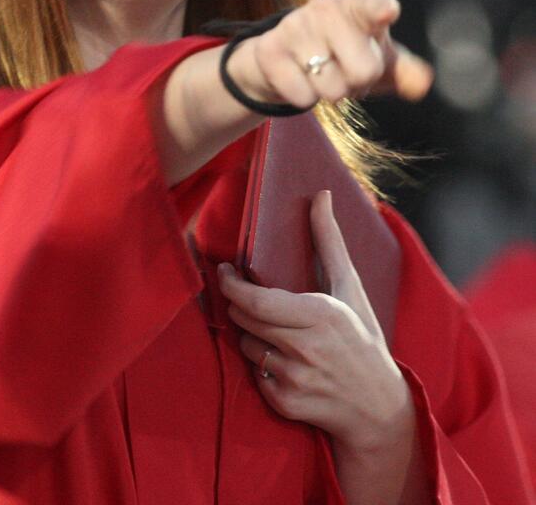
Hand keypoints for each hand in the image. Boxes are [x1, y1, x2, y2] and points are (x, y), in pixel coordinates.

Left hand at [218, 190, 414, 453]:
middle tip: (248, 297)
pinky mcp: (286, 404)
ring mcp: (294, 379)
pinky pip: (254, 376)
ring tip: (278, 334)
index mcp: (321, 315)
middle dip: (240, 306)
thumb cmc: (362, 338)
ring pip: (246, 347)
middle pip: (244, 320)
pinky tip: (287, 364)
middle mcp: (305, 348)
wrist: (380, 408)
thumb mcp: (350, 288)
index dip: (230, 285)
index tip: (223, 271)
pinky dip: (263, 367)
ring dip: (252, 336)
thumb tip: (321, 194)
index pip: (255, 301)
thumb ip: (328, 240)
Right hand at [228, 0, 432, 110]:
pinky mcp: (269, 50)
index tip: (388, 11)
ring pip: (333, 88)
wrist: (285, 58)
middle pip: (365, 70)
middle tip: (344, 70)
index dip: (380, 9)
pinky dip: (305, 97)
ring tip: (321, 74)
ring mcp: (295, 26)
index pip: (371, 4)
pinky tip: (298, 79)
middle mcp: (325, 9)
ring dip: (331, 92)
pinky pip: (302, 96)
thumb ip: (405, 71)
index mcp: (358, 6)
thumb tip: (422, 83)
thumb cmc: (342, 54)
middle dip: (358, 83)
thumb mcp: (379, 60)